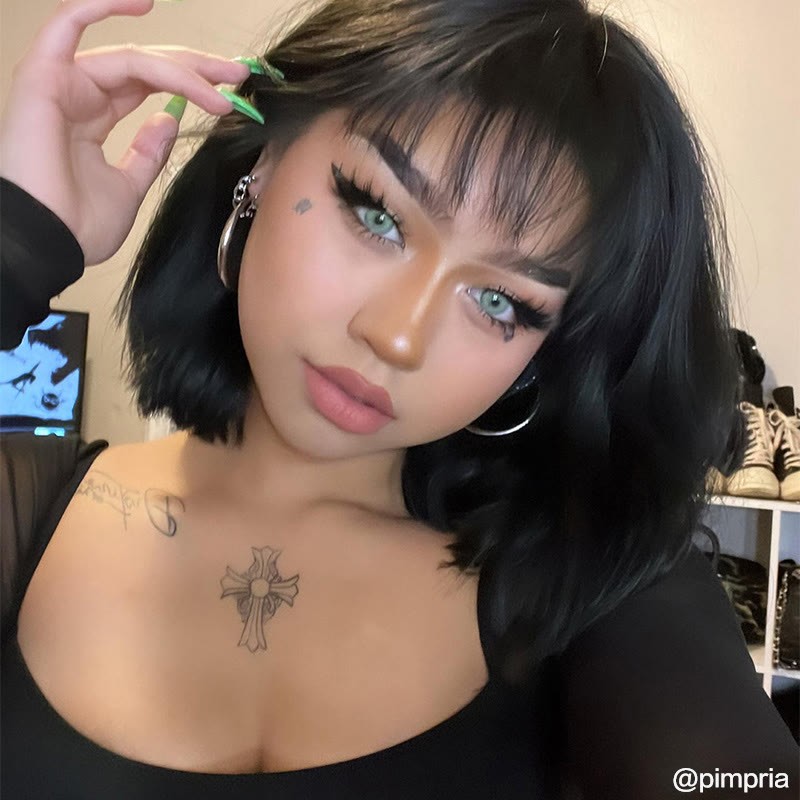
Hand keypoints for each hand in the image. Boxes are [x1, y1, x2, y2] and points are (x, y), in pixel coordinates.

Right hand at [0, 0, 249, 265]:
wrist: (49, 242)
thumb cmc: (80, 225)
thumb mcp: (128, 187)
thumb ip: (147, 152)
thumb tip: (170, 118)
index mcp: (94, 120)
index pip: (147, 86)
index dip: (190, 86)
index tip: (231, 95)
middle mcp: (78, 95)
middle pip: (144, 67)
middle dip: (195, 70)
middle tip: (237, 75)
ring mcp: (61, 83)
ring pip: (130, 58)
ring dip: (180, 67)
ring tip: (220, 83)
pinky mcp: (44, 76)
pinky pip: (67, 23)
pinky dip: (101, 6)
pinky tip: (142, 4)